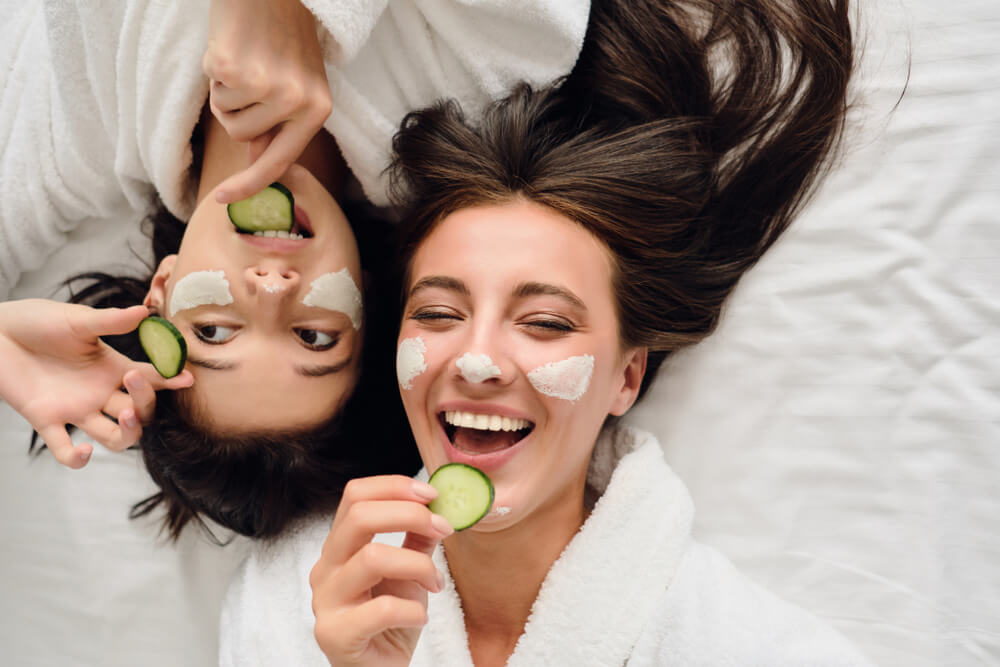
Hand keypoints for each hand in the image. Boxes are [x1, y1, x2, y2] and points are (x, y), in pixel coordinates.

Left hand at [0, 300, 193, 467]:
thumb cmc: (38, 321)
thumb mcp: (78, 320)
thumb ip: (111, 321)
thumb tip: (144, 311)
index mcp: (112, 368)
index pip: (151, 379)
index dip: (170, 380)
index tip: (187, 378)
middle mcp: (100, 393)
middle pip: (140, 412)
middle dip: (145, 403)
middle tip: (133, 383)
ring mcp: (75, 409)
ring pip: (115, 437)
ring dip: (126, 433)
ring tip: (124, 416)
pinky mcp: (46, 420)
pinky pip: (64, 450)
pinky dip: (76, 458)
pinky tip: (83, 449)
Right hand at [203, 0, 331, 202]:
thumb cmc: (284, 34)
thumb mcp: (298, 82)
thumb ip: (280, 123)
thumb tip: (256, 157)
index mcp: (318, 109)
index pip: (278, 161)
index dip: (248, 184)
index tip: (221, 200)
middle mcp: (296, 102)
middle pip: (242, 138)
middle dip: (236, 111)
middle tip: (251, 75)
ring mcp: (266, 87)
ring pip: (225, 116)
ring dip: (226, 91)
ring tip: (245, 59)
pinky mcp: (234, 69)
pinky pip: (211, 89)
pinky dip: (215, 70)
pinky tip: (232, 47)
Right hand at [310, 476, 453, 666]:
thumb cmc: (390, 622)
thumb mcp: (408, 572)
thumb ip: (417, 538)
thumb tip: (437, 505)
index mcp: (339, 546)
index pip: (356, 495)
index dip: (395, 487)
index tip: (433, 495)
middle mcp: (325, 568)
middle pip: (360, 517)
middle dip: (411, 515)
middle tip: (444, 529)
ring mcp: (325, 601)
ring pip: (372, 558)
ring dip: (419, 566)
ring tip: (436, 584)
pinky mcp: (334, 634)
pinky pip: (381, 609)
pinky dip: (412, 610)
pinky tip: (420, 617)